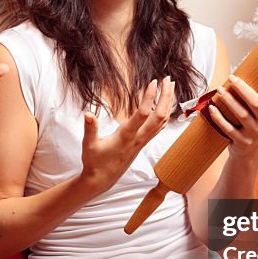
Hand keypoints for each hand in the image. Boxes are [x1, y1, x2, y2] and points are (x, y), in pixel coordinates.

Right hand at [79, 77, 175, 193]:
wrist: (102, 179)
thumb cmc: (95, 162)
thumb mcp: (89, 144)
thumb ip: (90, 128)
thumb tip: (88, 114)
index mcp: (126, 136)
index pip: (143, 114)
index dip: (150, 97)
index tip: (153, 82)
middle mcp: (138, 138)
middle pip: (160, 116)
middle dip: (165, 97)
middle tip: (167, 79)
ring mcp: (142, 141)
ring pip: (162, 121)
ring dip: (168, 103)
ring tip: (169, 87)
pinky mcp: (143, 143)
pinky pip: (159, 127)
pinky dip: (165, 113)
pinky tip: (165, 105)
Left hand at [205, 71, 257, 159]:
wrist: (249, 152)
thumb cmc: (253, 123)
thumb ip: (257, 95)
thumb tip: (240, 71)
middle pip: (256, 103)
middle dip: (243, 89)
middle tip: (231, 77)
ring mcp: (254, 134)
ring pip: (242, 115)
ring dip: (229, 100)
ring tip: (219, 89)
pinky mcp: (242, 142)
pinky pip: (229, 129)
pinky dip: (219, 117)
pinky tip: (212, 107)